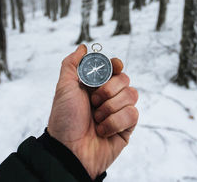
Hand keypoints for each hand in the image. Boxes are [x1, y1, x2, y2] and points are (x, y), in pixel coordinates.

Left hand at [48, 45, 138, 178]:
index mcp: (94, 85)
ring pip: (132, 94)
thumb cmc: (64, 119)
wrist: (69, 150)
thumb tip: (84, 47)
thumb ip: (72, 64)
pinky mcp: (127, 127)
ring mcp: (118, 111)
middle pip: (125, 78)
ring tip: (97, 119)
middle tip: (94, 101)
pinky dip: (116, 122)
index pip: (114, 68)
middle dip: (108, 89)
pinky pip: (133, 114)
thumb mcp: (64, 88)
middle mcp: (108, 96)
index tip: (114, 66)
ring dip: (111, 107)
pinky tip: (103, 131)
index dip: (115, 65)